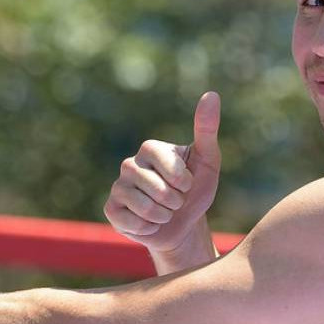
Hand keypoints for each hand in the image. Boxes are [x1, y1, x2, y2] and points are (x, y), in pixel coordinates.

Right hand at [104, 92, 221, 252]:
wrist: (182, 225)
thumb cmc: (194, 190)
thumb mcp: (207, 161)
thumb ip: (206, 129)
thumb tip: (212, 95)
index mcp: (149, 148)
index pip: (171, 168)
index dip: (185, 182)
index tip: (187, 183)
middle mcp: (129, 164)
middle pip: (158, 190)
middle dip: (175, 202)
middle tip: (175, 200)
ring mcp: (118, 187)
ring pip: (145, 208)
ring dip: (164, 216)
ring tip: (164, 212)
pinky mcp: (111, 209)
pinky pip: (133, 222)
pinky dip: (149, 228)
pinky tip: (150, 223)